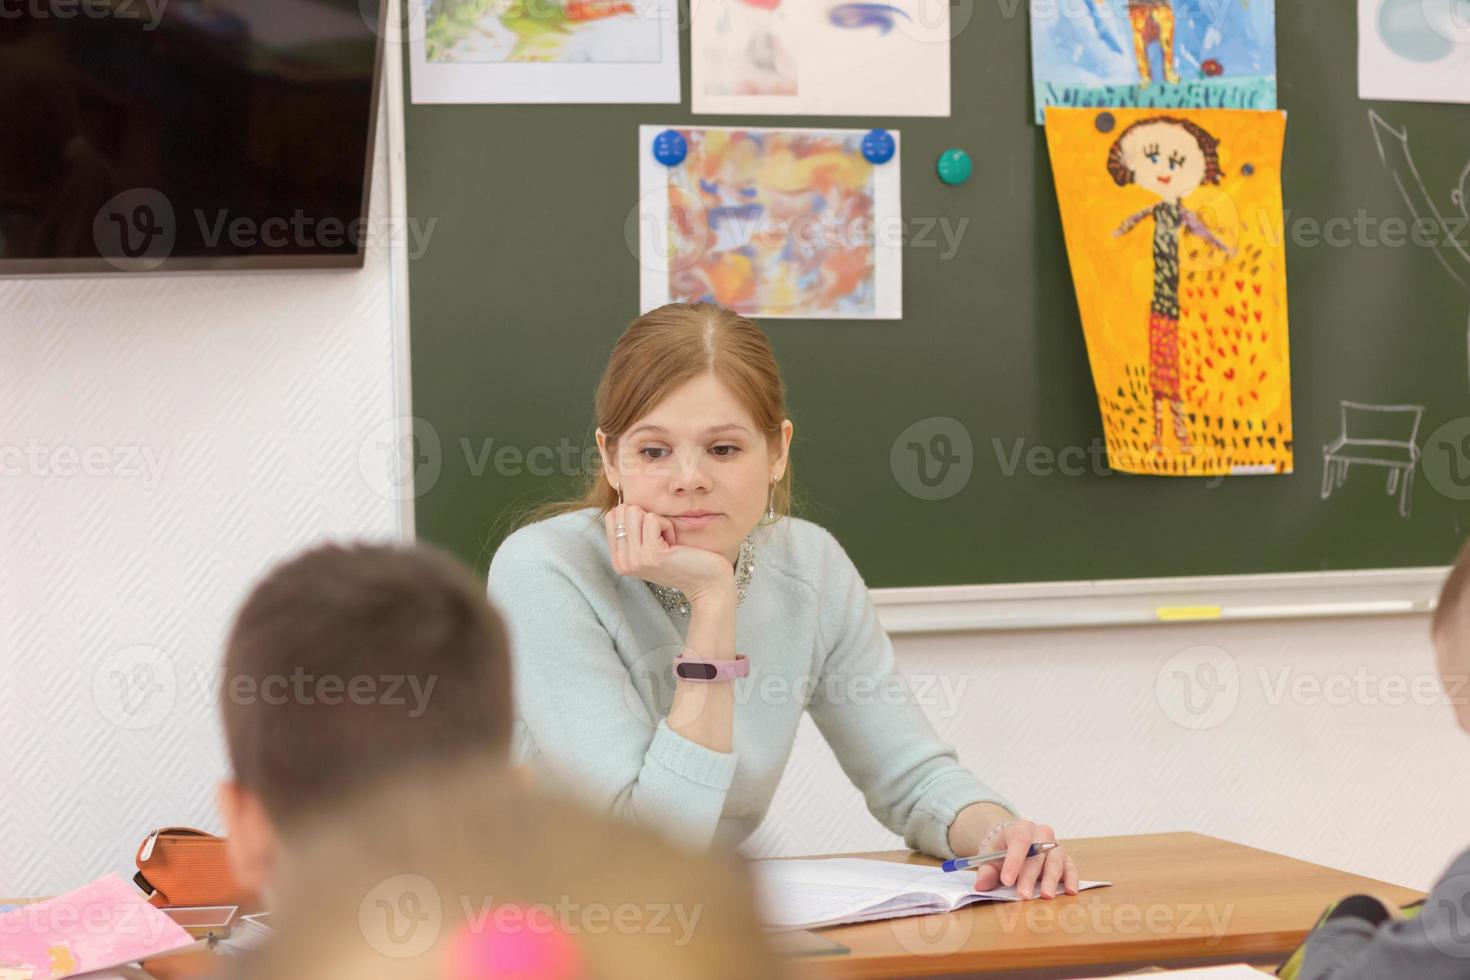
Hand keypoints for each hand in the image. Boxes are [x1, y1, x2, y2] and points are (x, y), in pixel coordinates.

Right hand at [604, 504, 733, 601]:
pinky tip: (675, 545)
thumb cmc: (682, 560)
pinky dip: (667, 526)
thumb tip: (622, 505)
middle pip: (622, 511)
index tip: (653, 537)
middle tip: (662, 540)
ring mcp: (635, 560)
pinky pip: (652, 519)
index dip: (636, 517)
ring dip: (658, 522)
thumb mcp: (650, 547)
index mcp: (619, 561)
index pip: (612, 516)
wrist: (707, 584)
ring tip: (669, 543)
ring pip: (635, 513)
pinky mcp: (651, 554)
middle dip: (647, 518)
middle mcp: (623, 563)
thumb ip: (633, 531)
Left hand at [972, 818, 1077, 900]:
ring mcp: (1056, 845)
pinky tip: (1070, 891)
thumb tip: (981, 886)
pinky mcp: (1066, 858)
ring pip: (1055, 860)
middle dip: (1029, 876)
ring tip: (1046, 895)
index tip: (1006, 881)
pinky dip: (1072, 878)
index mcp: (1020, 828)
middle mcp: (1041, 833)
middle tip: (1023, 895)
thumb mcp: (990, 856)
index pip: (1018, 842)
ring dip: (1051, 879)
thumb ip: (986, 871)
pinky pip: (1071, 867)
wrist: (1017, 842)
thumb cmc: (1003, 850)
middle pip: (1037, 854)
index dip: (1013, 862)